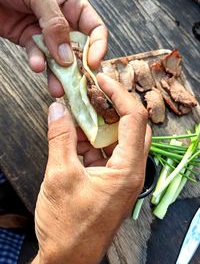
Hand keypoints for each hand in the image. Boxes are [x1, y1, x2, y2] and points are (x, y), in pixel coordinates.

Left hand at [0, 0, 106, 96]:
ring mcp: (48, 33)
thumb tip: (66, 55)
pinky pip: (39, 56)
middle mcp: (64, 20)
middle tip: (76, 84)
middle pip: (80, 49)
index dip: (98, 47)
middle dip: (78, 67)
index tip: (93, 63)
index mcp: (73, 4)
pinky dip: (38, 63)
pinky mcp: (31, 41)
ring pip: (60, 59)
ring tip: (57, 88)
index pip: (95, 29)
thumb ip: (54, 22)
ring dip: (59, 74)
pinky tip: (36, 65)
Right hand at [32, 74, 150, 263]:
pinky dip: (91, 140)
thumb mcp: (60, 176)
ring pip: (116, 137)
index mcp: (128, 169)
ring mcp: (121, 175)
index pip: (135, 118)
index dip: (119, 94)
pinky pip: (105, 151)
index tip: (102, 80)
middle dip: (110, 106)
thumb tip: (58, 109)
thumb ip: (60, 138)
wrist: (67, 259)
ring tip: (76, 113)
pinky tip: (73, 135)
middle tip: (90, 93)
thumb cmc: (68, 226)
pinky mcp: (110, 180)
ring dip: (97, 124)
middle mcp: (131, 170)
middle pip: (130, 125)